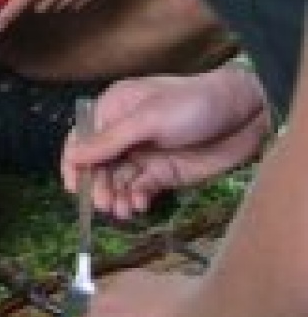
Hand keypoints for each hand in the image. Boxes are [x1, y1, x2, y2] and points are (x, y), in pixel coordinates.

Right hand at [61, 64, 270, 219]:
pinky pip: (140, 189)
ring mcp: (143, 155)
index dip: (75, 164)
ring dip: (116, 197)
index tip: (74, 188)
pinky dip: (136, 199)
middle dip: (98, 186)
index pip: (82, 139)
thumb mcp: (148, 120)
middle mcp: (124, 134)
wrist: (244, 115)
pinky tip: (141, 205)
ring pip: (117, 181)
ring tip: (123, 210)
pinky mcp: (163, 174)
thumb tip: (72, 157)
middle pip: (97, 166)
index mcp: (114, 110)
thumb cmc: (192, 106)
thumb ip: (110, 141)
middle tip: (105, 204)